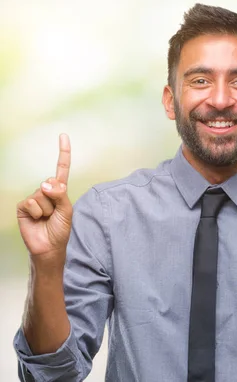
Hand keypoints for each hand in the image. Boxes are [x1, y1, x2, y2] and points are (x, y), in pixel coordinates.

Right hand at [16, 134, 72, 258]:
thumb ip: (60, 194)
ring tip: (46, 218)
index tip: (63, 135)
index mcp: (59, 190)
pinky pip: (32, 203)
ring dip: (47, 209)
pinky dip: (37, 212)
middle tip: (54, 214)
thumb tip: (46, 183)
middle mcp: (46, 191)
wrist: (49, 246)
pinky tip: (37, 219)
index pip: (61, 168)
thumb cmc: (60, 229)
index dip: (63, 152)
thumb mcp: (67, 210)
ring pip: (42, 195)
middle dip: (56, 201)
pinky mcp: (23, 206)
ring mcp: (33, 198)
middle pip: (52, 184)